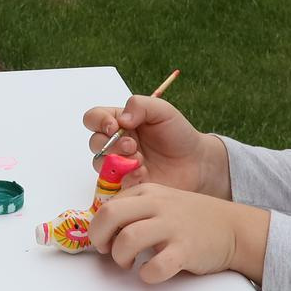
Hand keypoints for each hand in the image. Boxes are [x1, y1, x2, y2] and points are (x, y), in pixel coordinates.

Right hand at [81, 94, 227, 195]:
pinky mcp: (125, 184)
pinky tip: (143, 174)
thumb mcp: (163, 110)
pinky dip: (126, 178)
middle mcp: (115, 143)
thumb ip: (140, 106)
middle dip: (111, 144)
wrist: (196, 162)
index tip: (114, 126)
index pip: (94, 118)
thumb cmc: (178, 134)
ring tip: (140, 161)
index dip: (99, 122)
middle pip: (94, 143)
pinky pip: (113, 184)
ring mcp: (119, 165)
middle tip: (133, 146)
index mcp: (120, 122)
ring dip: (117, 161)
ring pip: (100, 164)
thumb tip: (120, 120)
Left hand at [90, 185, 269, 284]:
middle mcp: (158, 205)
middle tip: (108, 252)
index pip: (108, 206)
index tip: (105, 240)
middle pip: (110, 216)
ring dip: (121, 257)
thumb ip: (135, 209)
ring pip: (128, 240)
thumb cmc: (191, 219)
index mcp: (148, 192)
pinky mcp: (186, 250)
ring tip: (129, 264)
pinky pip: (156, 267)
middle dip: (100, 238)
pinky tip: (151, 273)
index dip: (98, 227)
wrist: (234, 228)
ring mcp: (172, 227)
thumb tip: (104, 229)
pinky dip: (147, 275)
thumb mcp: (162, 202)